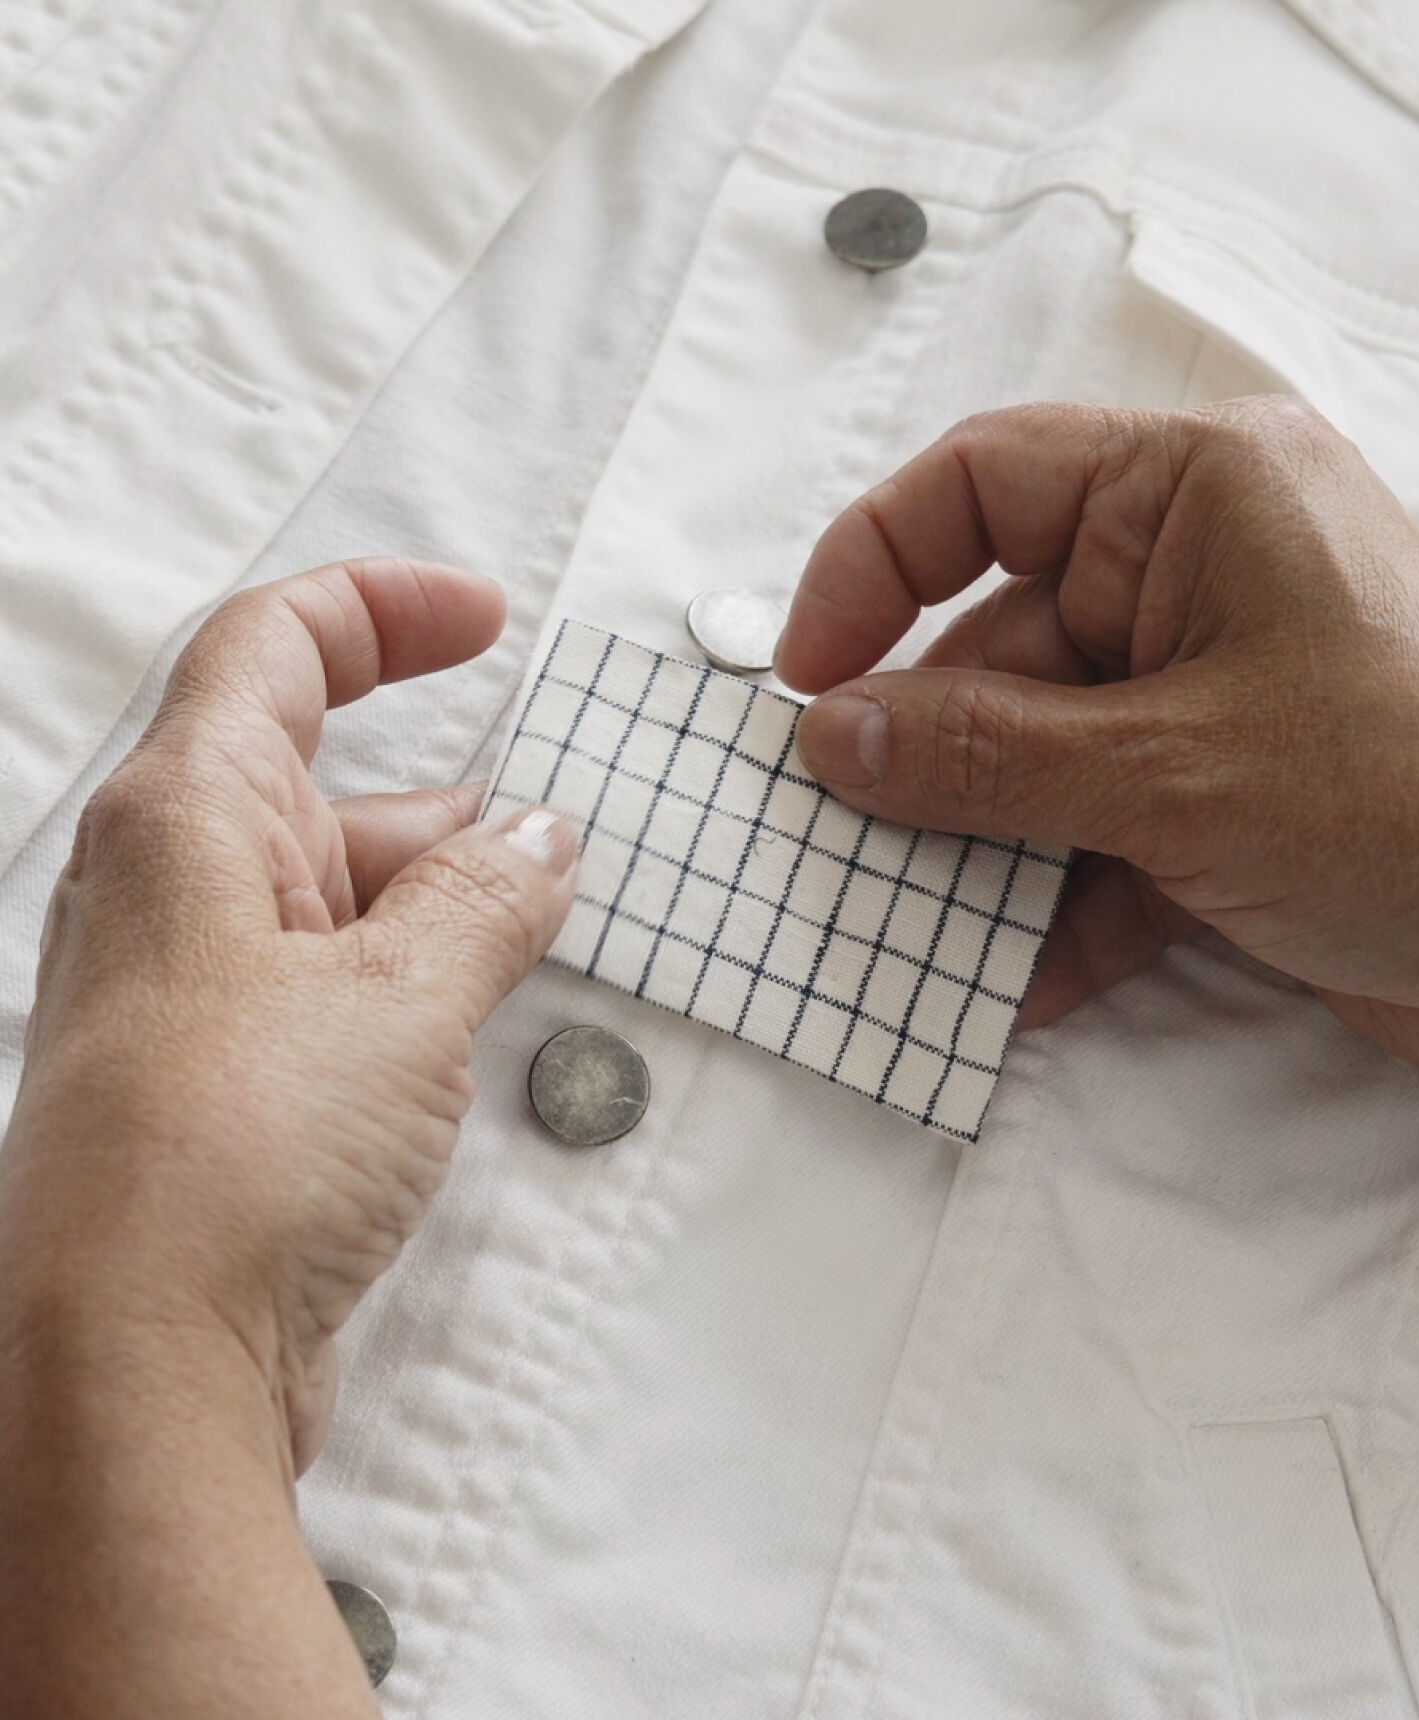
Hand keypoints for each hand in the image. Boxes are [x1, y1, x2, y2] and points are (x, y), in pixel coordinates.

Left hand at [0, 560, 575, 1717]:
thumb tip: (537, 837)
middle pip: (317, 776)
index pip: (274, 648)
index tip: (486, 619)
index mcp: (185, 819)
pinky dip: (413, 969)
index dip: (383, 610)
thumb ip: (484, 896)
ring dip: (440, 890)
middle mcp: (173, 891)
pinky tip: (478, 1003)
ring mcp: (197, 988)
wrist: (141, 1372)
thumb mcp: (402, 995)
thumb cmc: (223, 1162)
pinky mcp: (228, 1079)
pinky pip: (335, 979)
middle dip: (444, 786)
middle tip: (557, 815)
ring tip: (541, 915)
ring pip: (334, 888)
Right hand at [779, 399, 1418, 1093]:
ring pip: (1039, 753)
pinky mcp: (1222, 791)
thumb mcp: (1169, 773)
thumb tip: (830, 738)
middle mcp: (1197, 573)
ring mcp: (1208, 687)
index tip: (805, 679)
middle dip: (927, 754)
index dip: (873, 569)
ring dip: (985, 849)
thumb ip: (984, 754)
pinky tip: (1021, 983)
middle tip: (846, 842)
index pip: (981, 483)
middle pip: (998, 641)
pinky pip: (1098, 828)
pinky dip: (1060, 901)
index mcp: (1196, 492)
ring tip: (916, 931)